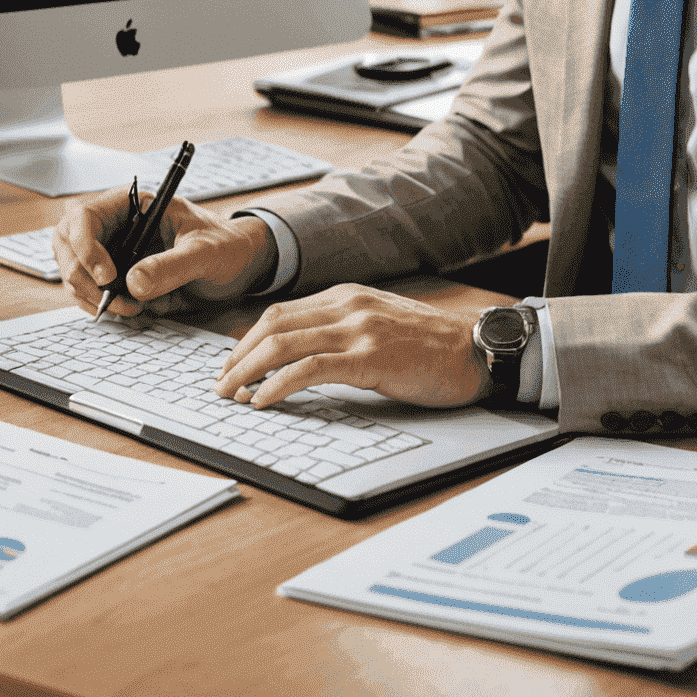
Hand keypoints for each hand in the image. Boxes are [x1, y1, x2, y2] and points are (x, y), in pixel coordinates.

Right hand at [51, 186, 276, 317]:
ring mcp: (116, 253)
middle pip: (68, 244)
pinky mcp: (121, 279)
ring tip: (135, 310)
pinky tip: (137, 313)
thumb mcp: (205, 253)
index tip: (107, 276)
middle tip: (110, 302)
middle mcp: (119, 227)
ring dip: (95, 298)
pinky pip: (96, 294)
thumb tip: (132, 283)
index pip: (87, 216)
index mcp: (136, 207)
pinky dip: (108, 309)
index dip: (86, 246)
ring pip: (76, 273)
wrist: (241, 267)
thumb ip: (172, 265)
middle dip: (80, 276)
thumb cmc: (227, 245)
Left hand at [215, 283, 493, 409]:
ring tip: (230, 395)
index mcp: (348, 296)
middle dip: (238, 356)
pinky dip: (278, 383)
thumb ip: (344, 331)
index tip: (231, 366)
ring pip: (284, 342)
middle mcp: (348, 305)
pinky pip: (311, 368)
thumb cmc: (432, 347)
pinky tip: (263, 400)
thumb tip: (300, 357)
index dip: (247, 340)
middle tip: (220, 385)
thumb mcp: (381, 326)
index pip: (280, 313)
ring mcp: (359, 329)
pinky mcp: (371, 358)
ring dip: (247, 371)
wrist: (476, 350)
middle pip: (273, 324)